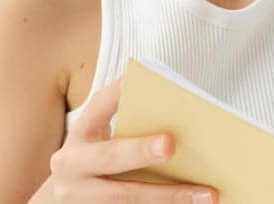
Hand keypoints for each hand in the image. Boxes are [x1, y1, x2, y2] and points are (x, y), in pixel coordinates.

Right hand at [42, 77, 218, 202]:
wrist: (67, 200)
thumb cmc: (95, 165)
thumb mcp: (99, 142)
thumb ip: (126, 130)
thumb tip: (181, 125)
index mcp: (80, 134)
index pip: (99, 105)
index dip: (118, 92)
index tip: (137, 82)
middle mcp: (73, 165)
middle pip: (110, 157)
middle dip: (141, 151)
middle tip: (170, 145)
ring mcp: (80, 197)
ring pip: (125, 197)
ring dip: (169, 196)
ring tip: (206, 195)